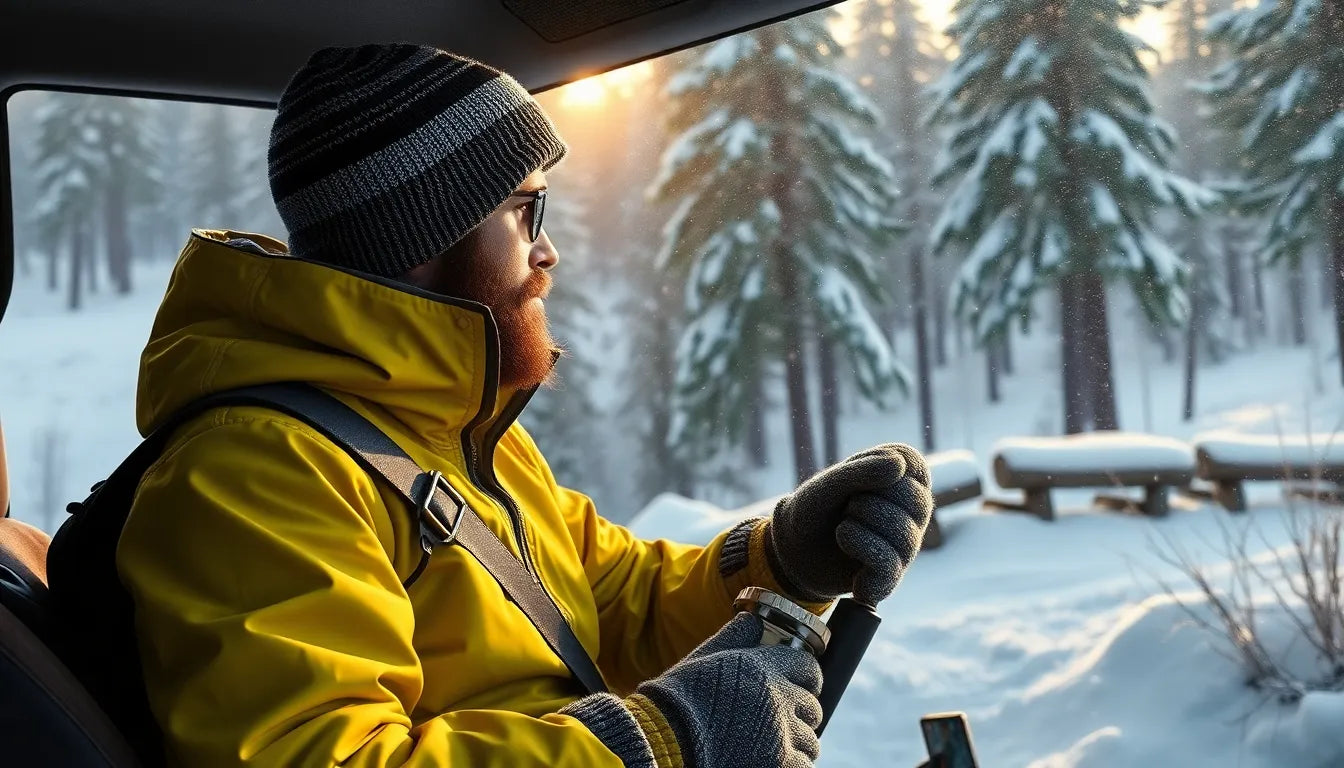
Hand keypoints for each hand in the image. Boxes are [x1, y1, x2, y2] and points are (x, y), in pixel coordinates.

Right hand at [562, 613, 821, 767]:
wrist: (662, 738)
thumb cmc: (678, 698)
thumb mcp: (705, 657)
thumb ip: (734, 636)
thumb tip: (752, 618)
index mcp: (763, 667)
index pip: (809, 669)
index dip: (807, 677)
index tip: (801, 685)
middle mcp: (778, 698)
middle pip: (812, 707)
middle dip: (800, 712)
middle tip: (784, 719)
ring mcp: (780, 735)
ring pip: (810, 740)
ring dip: (797, 742)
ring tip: (776, 743)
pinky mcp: (778, 765)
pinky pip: (803, 765)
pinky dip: (792, 764)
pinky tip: (774, 761)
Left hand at [767, 443, 932, 604]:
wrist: (793, 549)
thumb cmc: (817, 510)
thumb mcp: (829, 484)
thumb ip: (861, 470)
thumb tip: (900, 465)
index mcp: (904, 482)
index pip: (912, 464)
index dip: (875, 468)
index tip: (854, 479)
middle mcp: (913, 514)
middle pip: (916, 501)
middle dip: (868, 500)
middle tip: (846, 506)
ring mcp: (905, 547)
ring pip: (904, 534)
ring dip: (858, 523)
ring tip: (842, 525)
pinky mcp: (890, 576)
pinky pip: (888, 563)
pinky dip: (858, 546)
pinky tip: (844, 542)